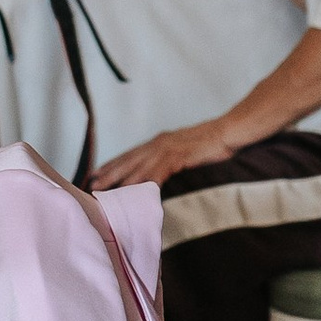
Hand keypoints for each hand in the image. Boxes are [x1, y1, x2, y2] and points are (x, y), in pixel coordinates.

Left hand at [93, 116, 244, 188]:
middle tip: (91, 184)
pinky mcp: (180, 154)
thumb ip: (171, 159)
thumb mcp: (185, 150)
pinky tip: (139, 190)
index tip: (96, 174)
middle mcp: (159, 143)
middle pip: (129, 160)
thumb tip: (162, 173)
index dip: (112, 164)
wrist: (229, 130)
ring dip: (122, 179)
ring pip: (139, 166)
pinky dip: (148, 181)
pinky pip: (160, 169)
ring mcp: (169, 147)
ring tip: (108, 190)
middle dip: (109, 173)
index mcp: (159, 141)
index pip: (130, 154)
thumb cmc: (212, 142)